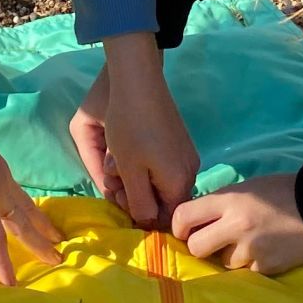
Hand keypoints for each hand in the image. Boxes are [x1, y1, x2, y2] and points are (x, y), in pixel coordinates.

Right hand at [0, 106, 63, 285]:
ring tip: (56, 261)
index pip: (16, 198)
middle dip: (43, 231)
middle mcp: (0, 183)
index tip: (43, 223)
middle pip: (27, 212)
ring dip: (38, 245)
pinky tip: (9, 281)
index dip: (30, 212)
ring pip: (21, 226)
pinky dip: (2, 260)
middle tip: (60, 246)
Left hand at [70, 32, 198, 226]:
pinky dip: (144, 165)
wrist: (139, 81)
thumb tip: (148, 222)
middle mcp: (190, 171)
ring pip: (161, 182)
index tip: (120, 198)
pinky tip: (126, 151)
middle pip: (164, 201)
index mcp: (179, 183)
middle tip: (113, 180)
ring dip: (137, 179)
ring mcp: (186, 155)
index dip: (141, 216)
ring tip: (116, 162)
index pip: (166, 219)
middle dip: (136, 195)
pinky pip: (163, 166)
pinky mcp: (179, 142)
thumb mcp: (129, 171)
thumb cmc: (130, 127)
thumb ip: (140, 204)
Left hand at [171, 172, 302, 274]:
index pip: (183, 216)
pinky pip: (244, 272)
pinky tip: (264, 251)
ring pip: (221, 262)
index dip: (179, 225)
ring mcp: (251, 251)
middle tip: (213, 239)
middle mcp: (236, 227)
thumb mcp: (247, 187)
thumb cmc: (283, 191)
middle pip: (195, 247)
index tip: (186, 228)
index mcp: (230, 201)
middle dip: (200, 245)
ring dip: (228, 256)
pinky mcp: (266, 269)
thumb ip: (220, 202)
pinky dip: (249, 264)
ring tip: (249, 243)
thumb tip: (196, 219)